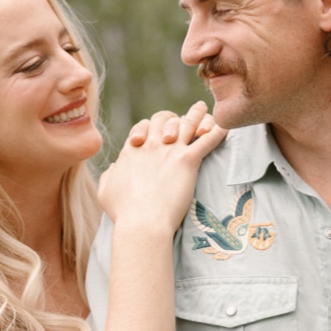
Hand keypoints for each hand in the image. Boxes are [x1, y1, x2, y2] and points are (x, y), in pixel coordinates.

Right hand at [94, 105, 223, 236]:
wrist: (143, 222)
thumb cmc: (123, 212)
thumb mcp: (105, 191)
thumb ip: (110, 175)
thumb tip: (115, 168)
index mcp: (131, 150)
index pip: (142, 128)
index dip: (149, 128)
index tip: (155, 135)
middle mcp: (150, 145)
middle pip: (162, 118)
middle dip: (171, 118)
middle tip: (181, 120)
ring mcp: (170, 150)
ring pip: (187, 123)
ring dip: (196, 114)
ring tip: (203, 108)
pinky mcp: (188, 160)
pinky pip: (207, 139)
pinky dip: (218, 131)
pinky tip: (226, 125)